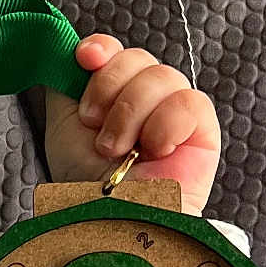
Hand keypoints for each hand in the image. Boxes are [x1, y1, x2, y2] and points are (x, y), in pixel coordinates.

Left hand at [43, 33, 222, 217]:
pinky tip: (154, 150)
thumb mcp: (63, 125)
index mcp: (114, 94)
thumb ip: (67, 84)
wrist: (108, 218)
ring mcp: (175, 113)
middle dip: (109, 87)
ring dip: (130, 113)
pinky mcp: (202, 132)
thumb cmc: (85, 181)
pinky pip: (190, 101)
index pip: (116, 51)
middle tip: (94, 125)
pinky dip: (164, 124)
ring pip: (162, 76)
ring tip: (118, 149)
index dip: (103, 48)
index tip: (85, 58)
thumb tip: (69, 52)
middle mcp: (146, 100)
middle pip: (138, 58)